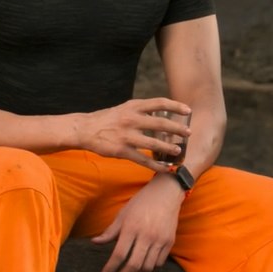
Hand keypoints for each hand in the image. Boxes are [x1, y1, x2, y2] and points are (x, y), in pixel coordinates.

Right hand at [74, 98, 191, 172]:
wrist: (84, 129)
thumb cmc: (107, 119)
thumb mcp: (124, 109)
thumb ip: (141, 111)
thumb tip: (160, 114)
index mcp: (133, 106)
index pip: (159, 103)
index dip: (176, 106)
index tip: (188, 110)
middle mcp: (131, 119)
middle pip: (160, 123)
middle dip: (177, 129)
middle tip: (188, 134)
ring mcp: (127, 135)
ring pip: (154, 143)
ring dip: (169, 148)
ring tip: (178, 151)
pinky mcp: (122, 151)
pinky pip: (143, 159)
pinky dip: (156, 165)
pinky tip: (166, 168)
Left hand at [93, 177, 182, 271]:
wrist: (166, 193)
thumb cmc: (141, 202)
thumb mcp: (122, 214)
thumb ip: (109, 231)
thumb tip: (94, 242)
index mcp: (131, 227)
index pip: (119, 254)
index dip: (110, 268)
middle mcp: (146, 235)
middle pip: (133, 265)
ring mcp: (160, 239)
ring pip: (147, 267)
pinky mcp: (170, 241)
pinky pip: (159, 262)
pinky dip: (149, 267)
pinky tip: (142, 265)